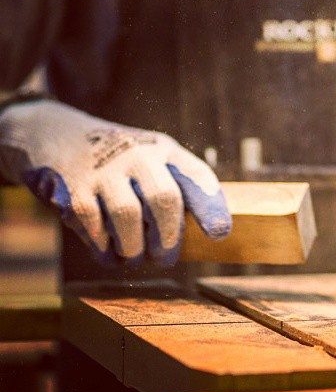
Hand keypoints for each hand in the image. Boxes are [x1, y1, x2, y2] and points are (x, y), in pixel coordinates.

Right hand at [0, 100, 230, 265]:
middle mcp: (138, 156)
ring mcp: (105, 170)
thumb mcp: (153, 158)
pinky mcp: (74, 187)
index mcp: (164, 151)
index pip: (195, 175)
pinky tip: (108, 252)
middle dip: (168, 237)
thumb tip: (205, 233)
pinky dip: (103, 247)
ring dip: (134, 247)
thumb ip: (178, 186)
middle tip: (165, 257)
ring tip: (134, 256)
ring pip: (128, 216)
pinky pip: (94, 225)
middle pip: (164, 198)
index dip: (210, 204)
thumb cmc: (121, 159)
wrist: (58, 134)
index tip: (220, 233)